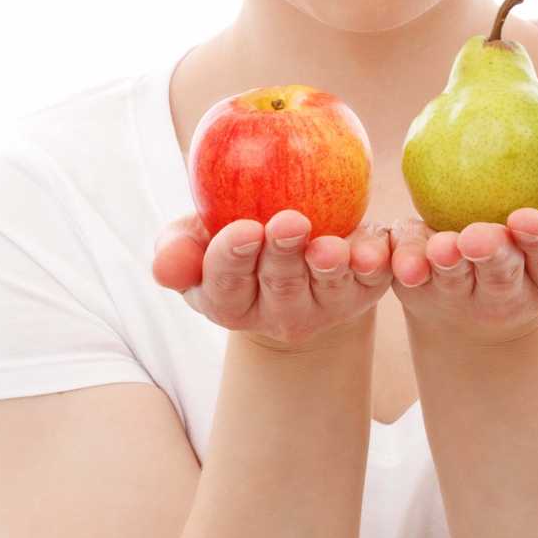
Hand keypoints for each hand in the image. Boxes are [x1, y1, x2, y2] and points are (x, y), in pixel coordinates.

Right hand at [153, 210, 391, 349]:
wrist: (295, 233)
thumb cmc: (236, 235)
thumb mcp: (198, 236)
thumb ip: (178, 249)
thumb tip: (163, 269)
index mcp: (230, 303)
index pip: (226, 286)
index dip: (232, 259)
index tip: (243, 229)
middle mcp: (278, 314)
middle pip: (280, 287)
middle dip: (283, 256)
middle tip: (289, 222)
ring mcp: (325, 306)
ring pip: (327, 288)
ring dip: (328, 267)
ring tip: (327, 245)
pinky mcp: (364, 290)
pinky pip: (373, 278)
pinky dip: (375, 264)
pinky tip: (373, 250)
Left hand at [390, 190, 537, 343]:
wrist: (487, 269)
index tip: (529, 220)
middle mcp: (510, 291)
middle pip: (501, 275)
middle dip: (492, 258)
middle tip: (479, 236)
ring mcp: (462, 292)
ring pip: (453, 280)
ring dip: (445, 265)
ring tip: (439, 247)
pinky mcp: (421, 287)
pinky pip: (410, 275)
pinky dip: (403, 265)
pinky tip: (398, 254)